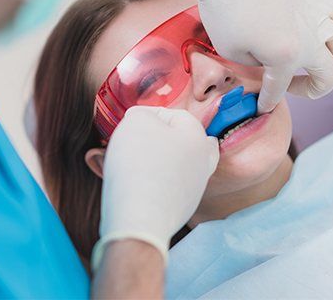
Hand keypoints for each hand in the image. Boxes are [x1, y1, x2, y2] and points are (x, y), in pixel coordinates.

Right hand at [92, 106, 218, 268]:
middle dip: (163, 137)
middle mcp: (203, 161)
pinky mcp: (183, 207)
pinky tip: (141, 181)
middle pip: (185, 140)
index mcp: (197, 136)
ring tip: (138, 159)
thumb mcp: (136, 122)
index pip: (175, 115)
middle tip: (141, 139)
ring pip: (180, 163)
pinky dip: (158, 180)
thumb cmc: (139, 163)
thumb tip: (143, 120)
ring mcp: (195, 186)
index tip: (129, 122)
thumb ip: (142, 114)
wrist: (140, 218)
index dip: (149, 114)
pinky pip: (171, 186)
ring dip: (161, 158)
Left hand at [149, 0, 332, 112]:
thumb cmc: (223, 9)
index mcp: (286, 56)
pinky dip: (330, 28)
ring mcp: (316, 13)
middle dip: (312, 90)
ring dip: (328, 59)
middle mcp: (310, 37)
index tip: (261, 108)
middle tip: (291, 87)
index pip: (279, 89)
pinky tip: (311, 28)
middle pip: (330, 76)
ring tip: (307, 58)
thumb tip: (266, 61)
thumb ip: (255, 64)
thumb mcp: (230, 50)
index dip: (267, 102)